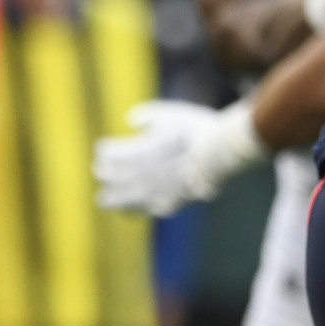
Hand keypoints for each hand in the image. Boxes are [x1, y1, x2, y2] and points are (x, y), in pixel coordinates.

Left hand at [93, 99, 267, 215]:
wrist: (222, 155)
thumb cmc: (196, 130)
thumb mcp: (169, 113)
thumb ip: (145, 116)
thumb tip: (129, 121)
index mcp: (136, 151)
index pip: (106, 154)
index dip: (104, 150)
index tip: (106, 147)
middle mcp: (138, 174)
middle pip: (106, 176)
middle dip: (103, 171)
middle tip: (102, 168)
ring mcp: (150, 192)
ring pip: (116, 200)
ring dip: (110, 194)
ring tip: (105, 195)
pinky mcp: (164, 205)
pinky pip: (138, 211)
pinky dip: (129, 208)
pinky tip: (127, 207)